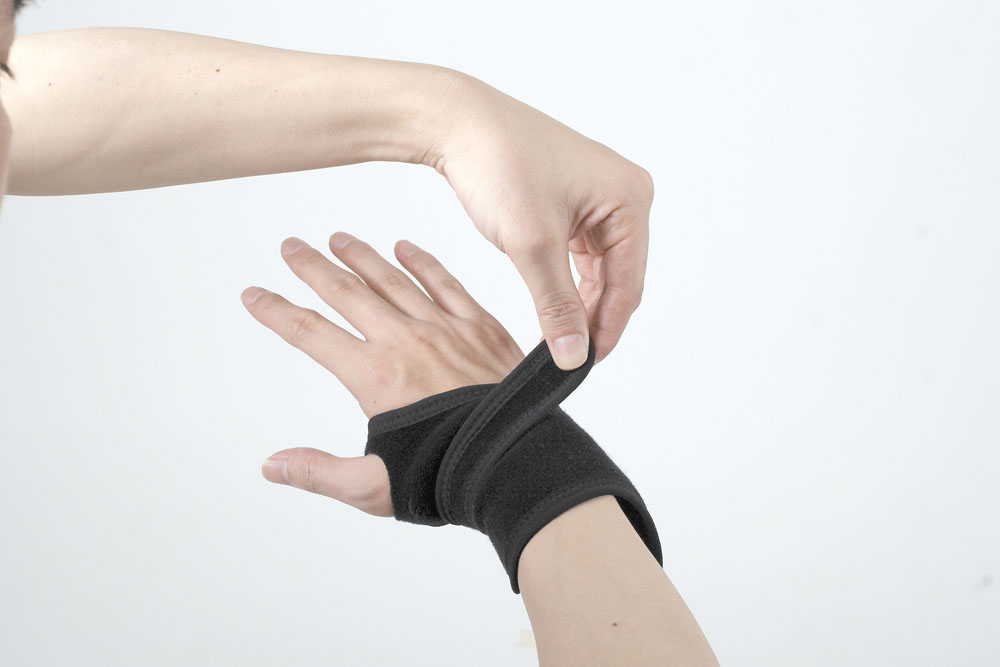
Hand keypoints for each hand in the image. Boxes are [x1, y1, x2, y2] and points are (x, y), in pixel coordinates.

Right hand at [240, 233, 524, 514]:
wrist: (519, 462)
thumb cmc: (449, 476)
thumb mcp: (374, 486)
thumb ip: (320, 472)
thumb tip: (271, 465)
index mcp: (375, 376)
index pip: (311, 334)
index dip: (277, 313)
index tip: (254, 294)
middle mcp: (405, 342)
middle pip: (347, 294)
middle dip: (313, 268)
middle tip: (290, 247)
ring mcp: (445, 329)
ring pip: (393, 281)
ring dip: (362, 257)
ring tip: (338, 239)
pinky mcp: (481, 327)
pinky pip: (446, 284)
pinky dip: (423, 263)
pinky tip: (405, 248)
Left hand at [432, 75, 653, 369]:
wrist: (456, 123)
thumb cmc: (498, 164)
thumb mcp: (532, 245)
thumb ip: (557, 306)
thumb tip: (574, 356)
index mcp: (630, 198)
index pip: (629, 282)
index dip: (607, 329)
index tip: (585, 364)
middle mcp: (625, 194)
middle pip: (619, 277)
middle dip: (594, 317)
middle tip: (568, 357)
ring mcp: (601, 197)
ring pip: (600, 269)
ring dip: (580, 302)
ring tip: (558, 339)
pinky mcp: (576, 201)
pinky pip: (582, 253)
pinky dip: (567, 281)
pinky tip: (552, 307)